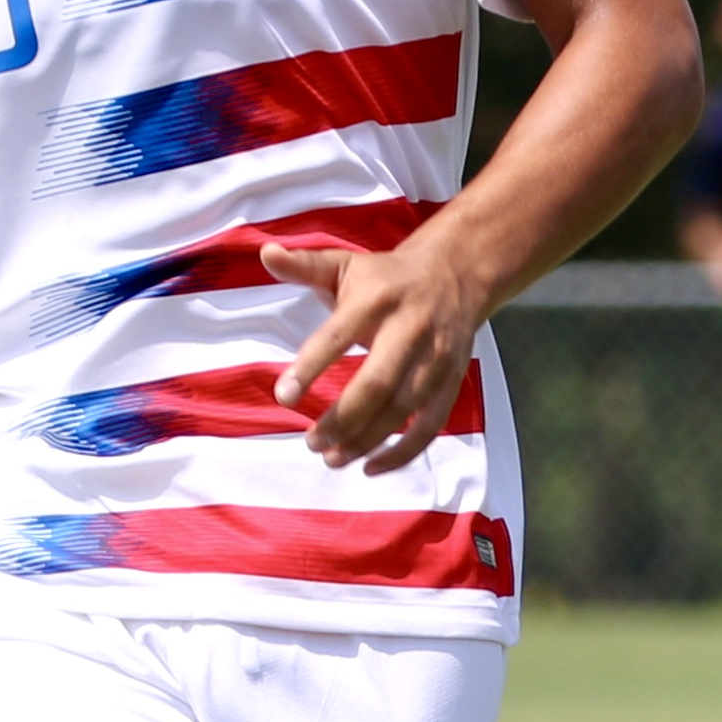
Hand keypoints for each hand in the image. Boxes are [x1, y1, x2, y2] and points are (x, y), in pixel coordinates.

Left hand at [267, 226, 498, 474]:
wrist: (456, 274)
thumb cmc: (385, 277)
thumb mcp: (345, 263)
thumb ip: (305, 265)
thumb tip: (266, 253)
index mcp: (377, 297)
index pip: (339, 335)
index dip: (311, 367)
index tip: (282, 396)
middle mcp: (410, 328)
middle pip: (378, 383)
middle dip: (342, 418)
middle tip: (311, 442)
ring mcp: (436, 357)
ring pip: (404, 410)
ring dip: (367, 440)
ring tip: (332, 458)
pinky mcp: (452, 380)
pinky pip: (431, 425)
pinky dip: (404, 453)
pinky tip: (371, 467)